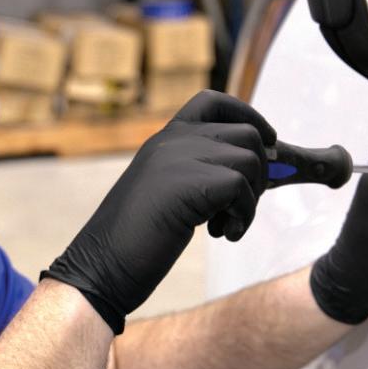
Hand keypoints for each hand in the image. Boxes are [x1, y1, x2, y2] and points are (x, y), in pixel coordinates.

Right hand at [44, 91, 273, 333]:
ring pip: (251, 160)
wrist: (101, 267)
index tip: (267, 140)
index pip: (213, 101)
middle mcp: (172, 140)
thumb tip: (264, 165)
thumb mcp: (168, 192)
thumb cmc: (135, 240)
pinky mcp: (189, 182)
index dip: (248, 116)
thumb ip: (200, 171)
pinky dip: (243, 216)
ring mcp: (179, 157)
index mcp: (164, 139)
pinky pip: (242, 187)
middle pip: (247, 135)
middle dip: (258, 175)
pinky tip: (223, 236)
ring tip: (225, 227)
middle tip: (235, 210)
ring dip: (250, 200)